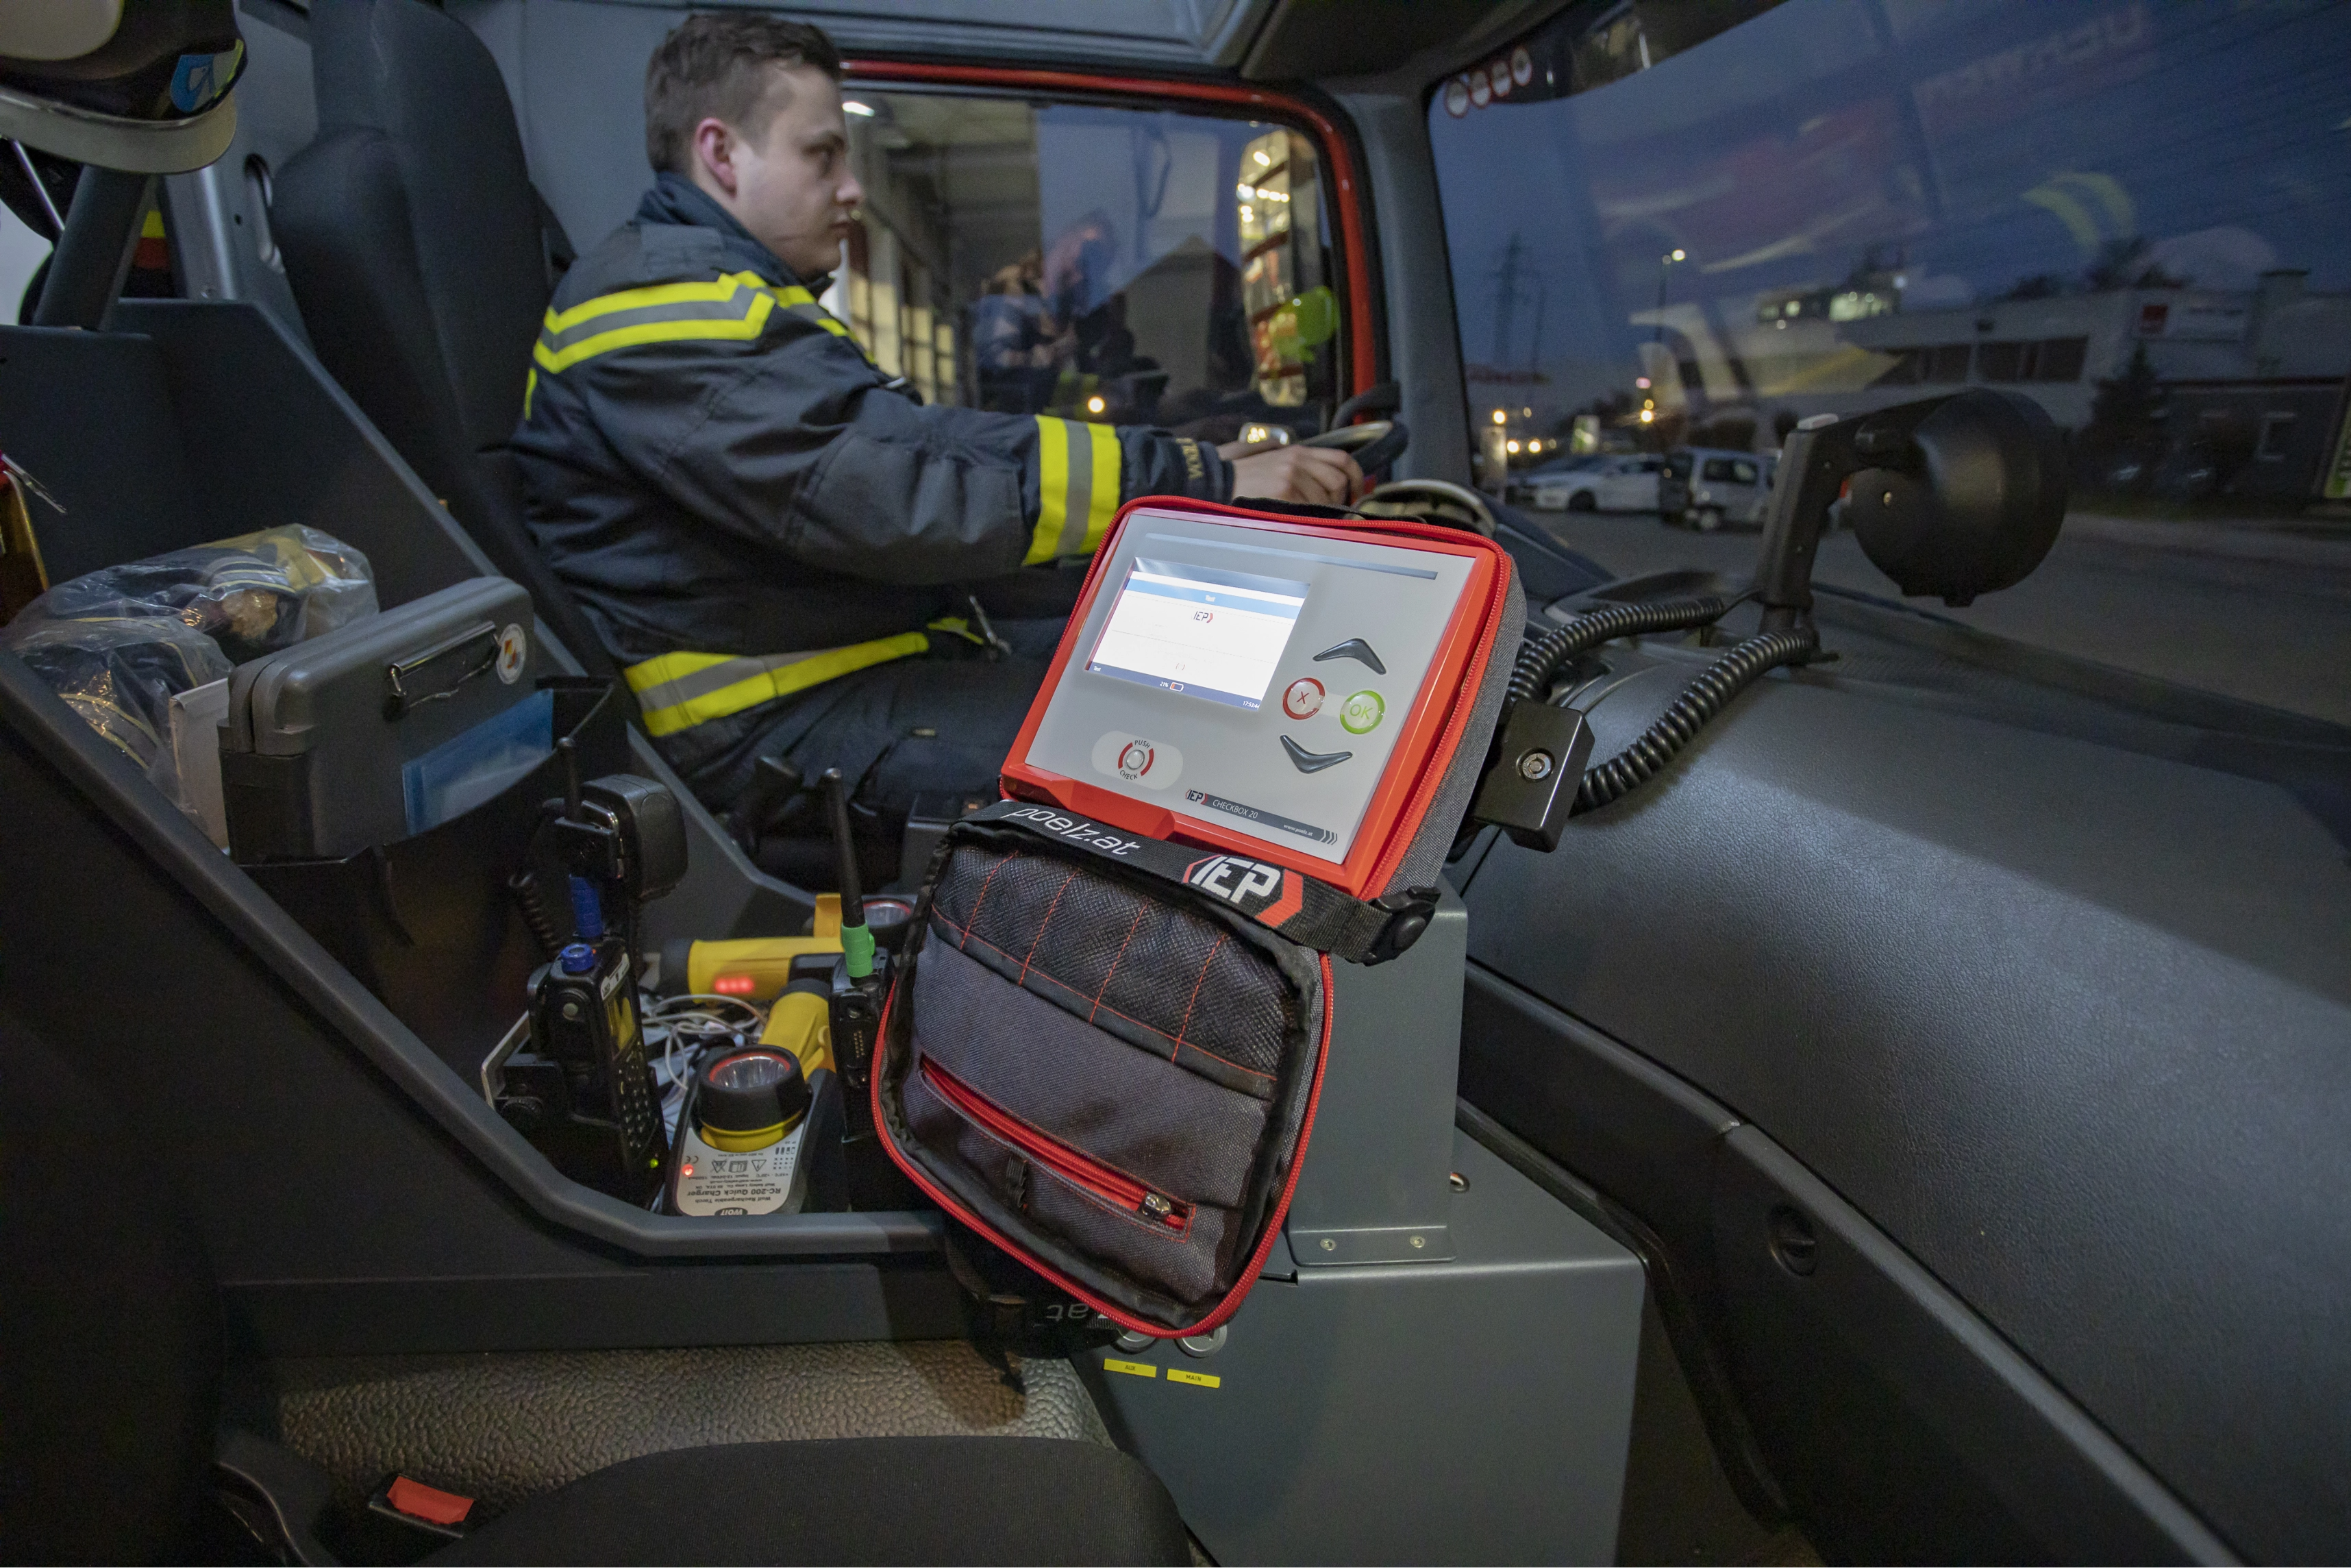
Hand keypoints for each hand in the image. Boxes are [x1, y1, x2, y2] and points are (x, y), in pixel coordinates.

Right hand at [1220, 441, 1364, 506]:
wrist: (1213, 481)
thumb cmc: (1237, 474)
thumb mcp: (1267, 457)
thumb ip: (1290, 460)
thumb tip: (1315, 476)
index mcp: (1296, 451)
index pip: (1341, 459)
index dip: (1357, 478)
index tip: (1358, 494)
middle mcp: (1297, 460)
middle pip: (1338, 482)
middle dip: (1339, 502)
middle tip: (1330, 514)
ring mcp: (1290, 476)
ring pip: (1324, 500)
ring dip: (1319, 515)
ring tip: (1303, 519)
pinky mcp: (1283, 492)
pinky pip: (1308, 510)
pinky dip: (1305, 520)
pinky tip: (1292, 521)